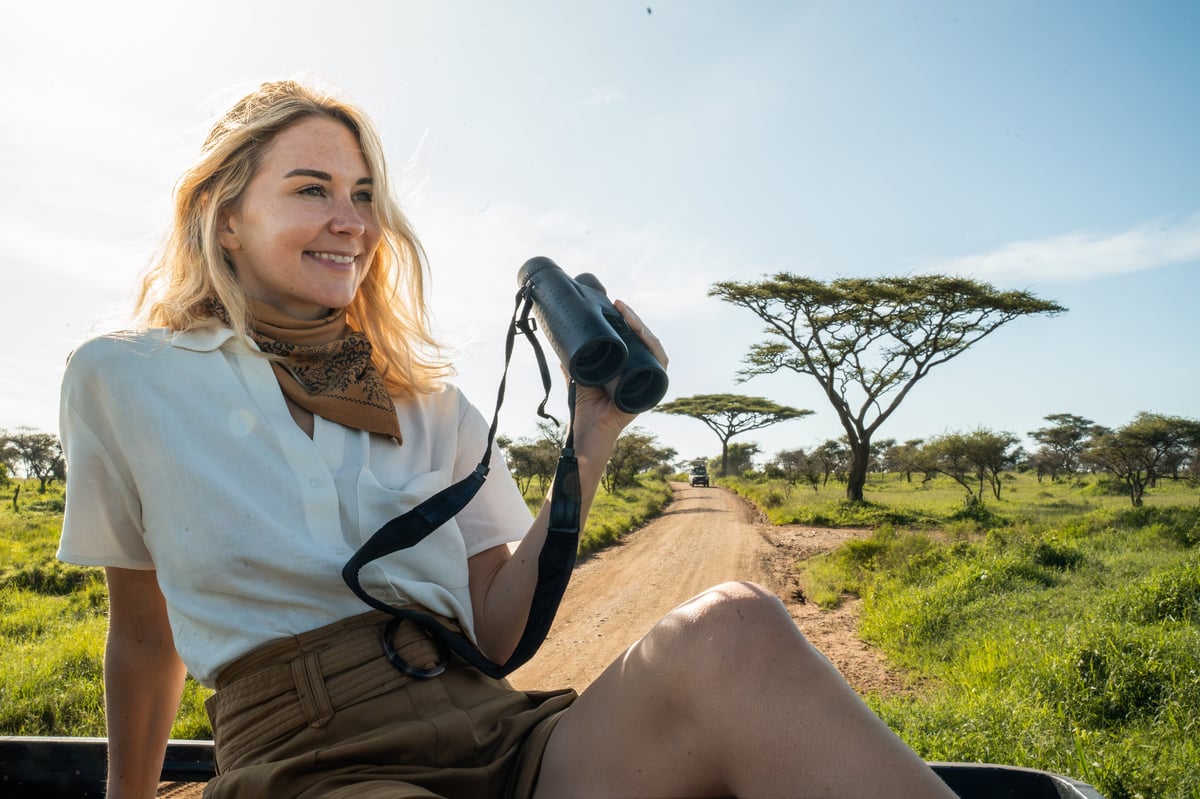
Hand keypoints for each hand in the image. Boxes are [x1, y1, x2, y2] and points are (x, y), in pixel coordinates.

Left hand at [569, 299, 668, 456]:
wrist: (589, 426)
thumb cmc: (585, 406)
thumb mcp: (579, 374)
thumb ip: (573, 361)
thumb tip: (560, 346)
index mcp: (625, 365)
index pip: (631, 337)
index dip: (626, 320)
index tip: (614, 304)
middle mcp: (639, 370)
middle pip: (643, 338)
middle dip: (633, 319)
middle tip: (619, 305)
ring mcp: (647, 378)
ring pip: (653, 347)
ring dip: (643, 328)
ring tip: (628, 316)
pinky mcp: (652, 388)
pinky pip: (661, 365)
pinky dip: (655, 349)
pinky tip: (646, 337)